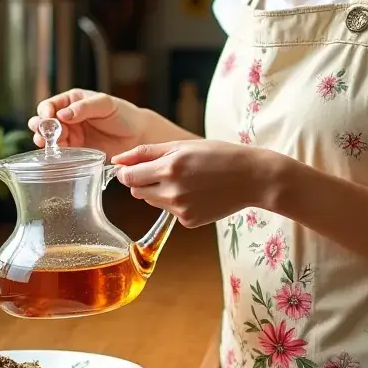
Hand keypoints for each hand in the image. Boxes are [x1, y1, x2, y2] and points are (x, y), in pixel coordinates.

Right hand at [28, 90, 144, 158]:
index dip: (45, 111)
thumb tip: (62, 114)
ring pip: (49, 138)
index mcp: (72, 101)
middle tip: (43, 133)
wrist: (138, 136)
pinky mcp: (75, 152)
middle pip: (45, 122)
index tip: (47, 117)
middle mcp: (68, 118)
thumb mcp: (104, 105)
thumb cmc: (123, 114)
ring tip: (47, 143)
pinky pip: (60, 153)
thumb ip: (84, 108)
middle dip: (40, 127)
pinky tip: (54, 155)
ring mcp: (71, 135)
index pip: (51, 105)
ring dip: (44, 141)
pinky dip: (54, 154)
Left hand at [112, 140, 269, 227]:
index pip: (128, 177)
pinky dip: (176, 203)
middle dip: (144, 181)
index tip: (134, 167)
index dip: (127, 171)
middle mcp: (172, 191)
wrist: (251, 177)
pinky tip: (196, 193)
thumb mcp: (182, 145)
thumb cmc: (218, 155)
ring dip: (159, 192)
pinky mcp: (188, 222)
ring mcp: (180, 210)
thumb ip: (145, 153)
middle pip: (136, 191)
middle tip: (166, 170)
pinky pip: (169, 212)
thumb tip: (117, 160)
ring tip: (185, 180)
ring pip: (152, 202)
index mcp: (169, 167)